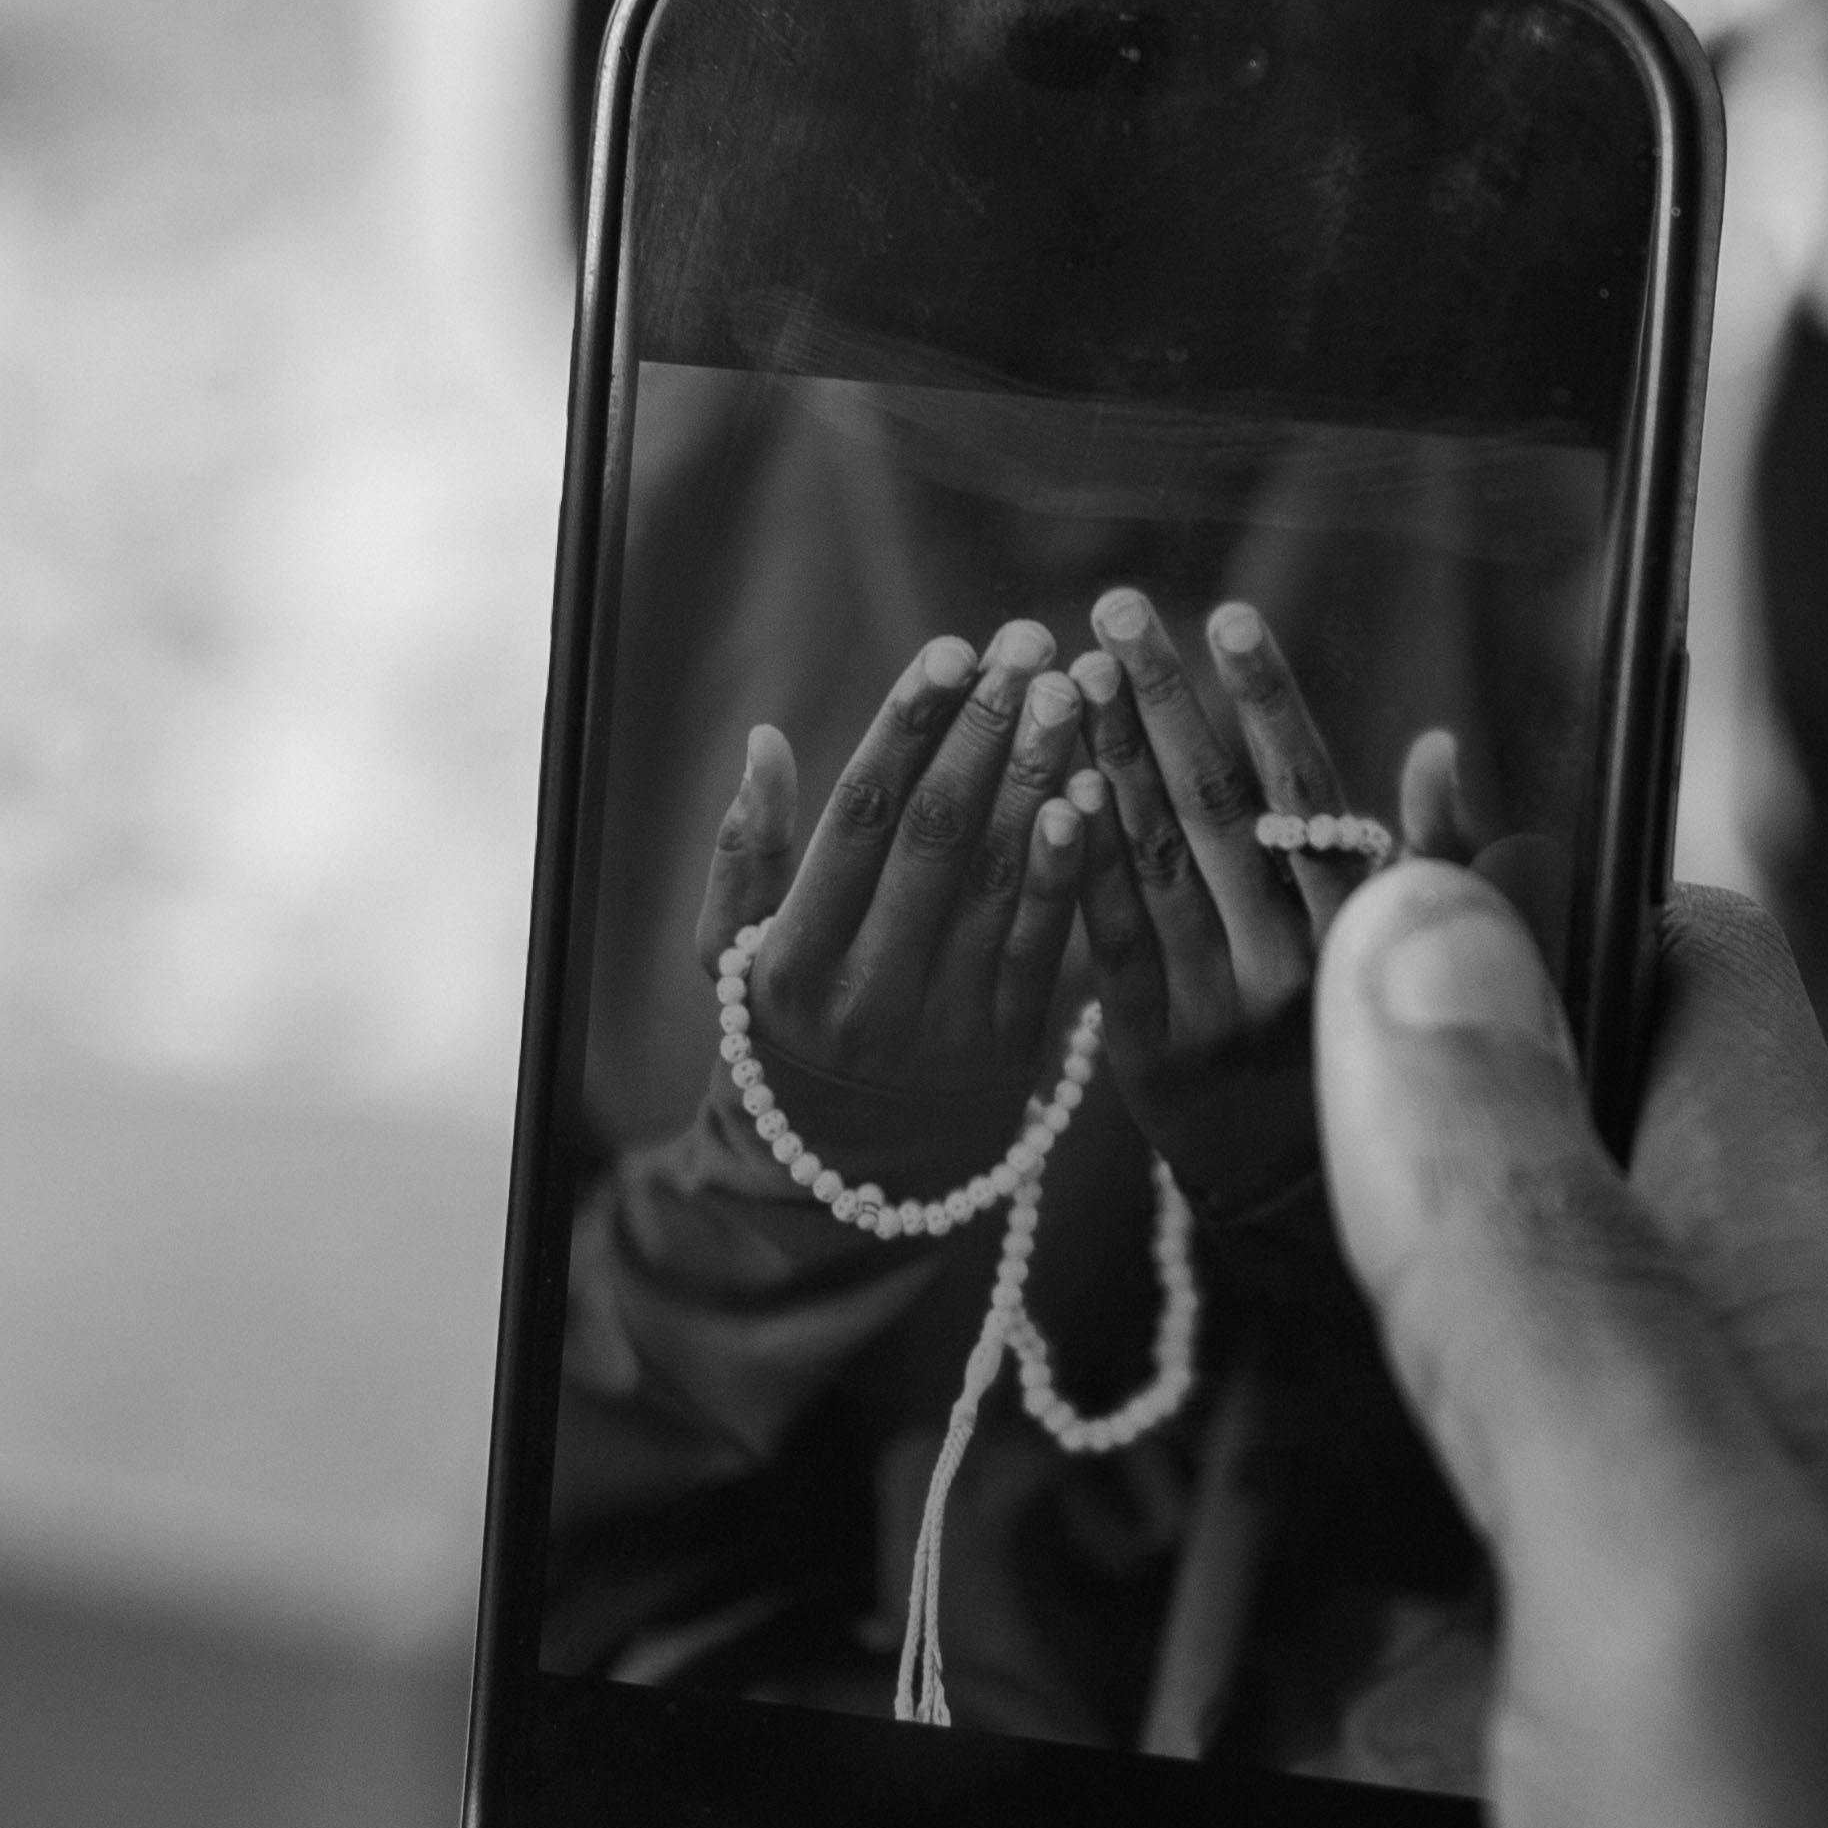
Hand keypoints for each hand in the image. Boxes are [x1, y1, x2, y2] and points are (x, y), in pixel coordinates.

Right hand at [702, 628, 1084, 1193]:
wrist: (843, 1181)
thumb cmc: (786, 1029)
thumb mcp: (734, 954)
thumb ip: (746, 851)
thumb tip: (765, 741)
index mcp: (793, 956)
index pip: (858, 818)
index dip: (906, 727)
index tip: (950, 650)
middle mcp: (867, 991)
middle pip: (937, 836)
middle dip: (986, 730)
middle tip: (1030, 647)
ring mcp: (943, 1024)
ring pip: (998, 879)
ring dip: (1039, 775)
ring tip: (1069, 692)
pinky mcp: (1008, 1048)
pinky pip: (1047, 942)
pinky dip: (1068, 863)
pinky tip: (1092, 789)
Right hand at [736, 874, 1827, 1827]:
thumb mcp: (1700, 1614)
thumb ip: (1548, 1290)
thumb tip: (1430, 932)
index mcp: (1806, 1416)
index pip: (1681, 1028)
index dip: (1488, 879)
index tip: (1226, 791)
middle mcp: (1710, 1599)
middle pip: (1410, 1347)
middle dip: (1166, 1295)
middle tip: (891, 1231)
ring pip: (1263, 1729)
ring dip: (1041, 1777)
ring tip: (786, 1776)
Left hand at [1060, 591, 1464, 1221]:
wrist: (1301, 1205)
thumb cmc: (1369, 1049)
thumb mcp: (1428, 961)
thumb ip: (1434, 856)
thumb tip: (1438, 745)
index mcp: (1363, 934)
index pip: (1310, 794)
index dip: (1268, 702)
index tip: (1229, 615)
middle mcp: (1293, 966)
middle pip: (1219, 810)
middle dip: (1166, 702)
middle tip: (1119, 611)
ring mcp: (1217, 1010)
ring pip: (1155, 862)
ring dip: (1108, 757)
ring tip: (1075, 670)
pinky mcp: (1148, 1052)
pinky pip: (1107, 940)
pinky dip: (1082, 862)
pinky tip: (1054, 786)